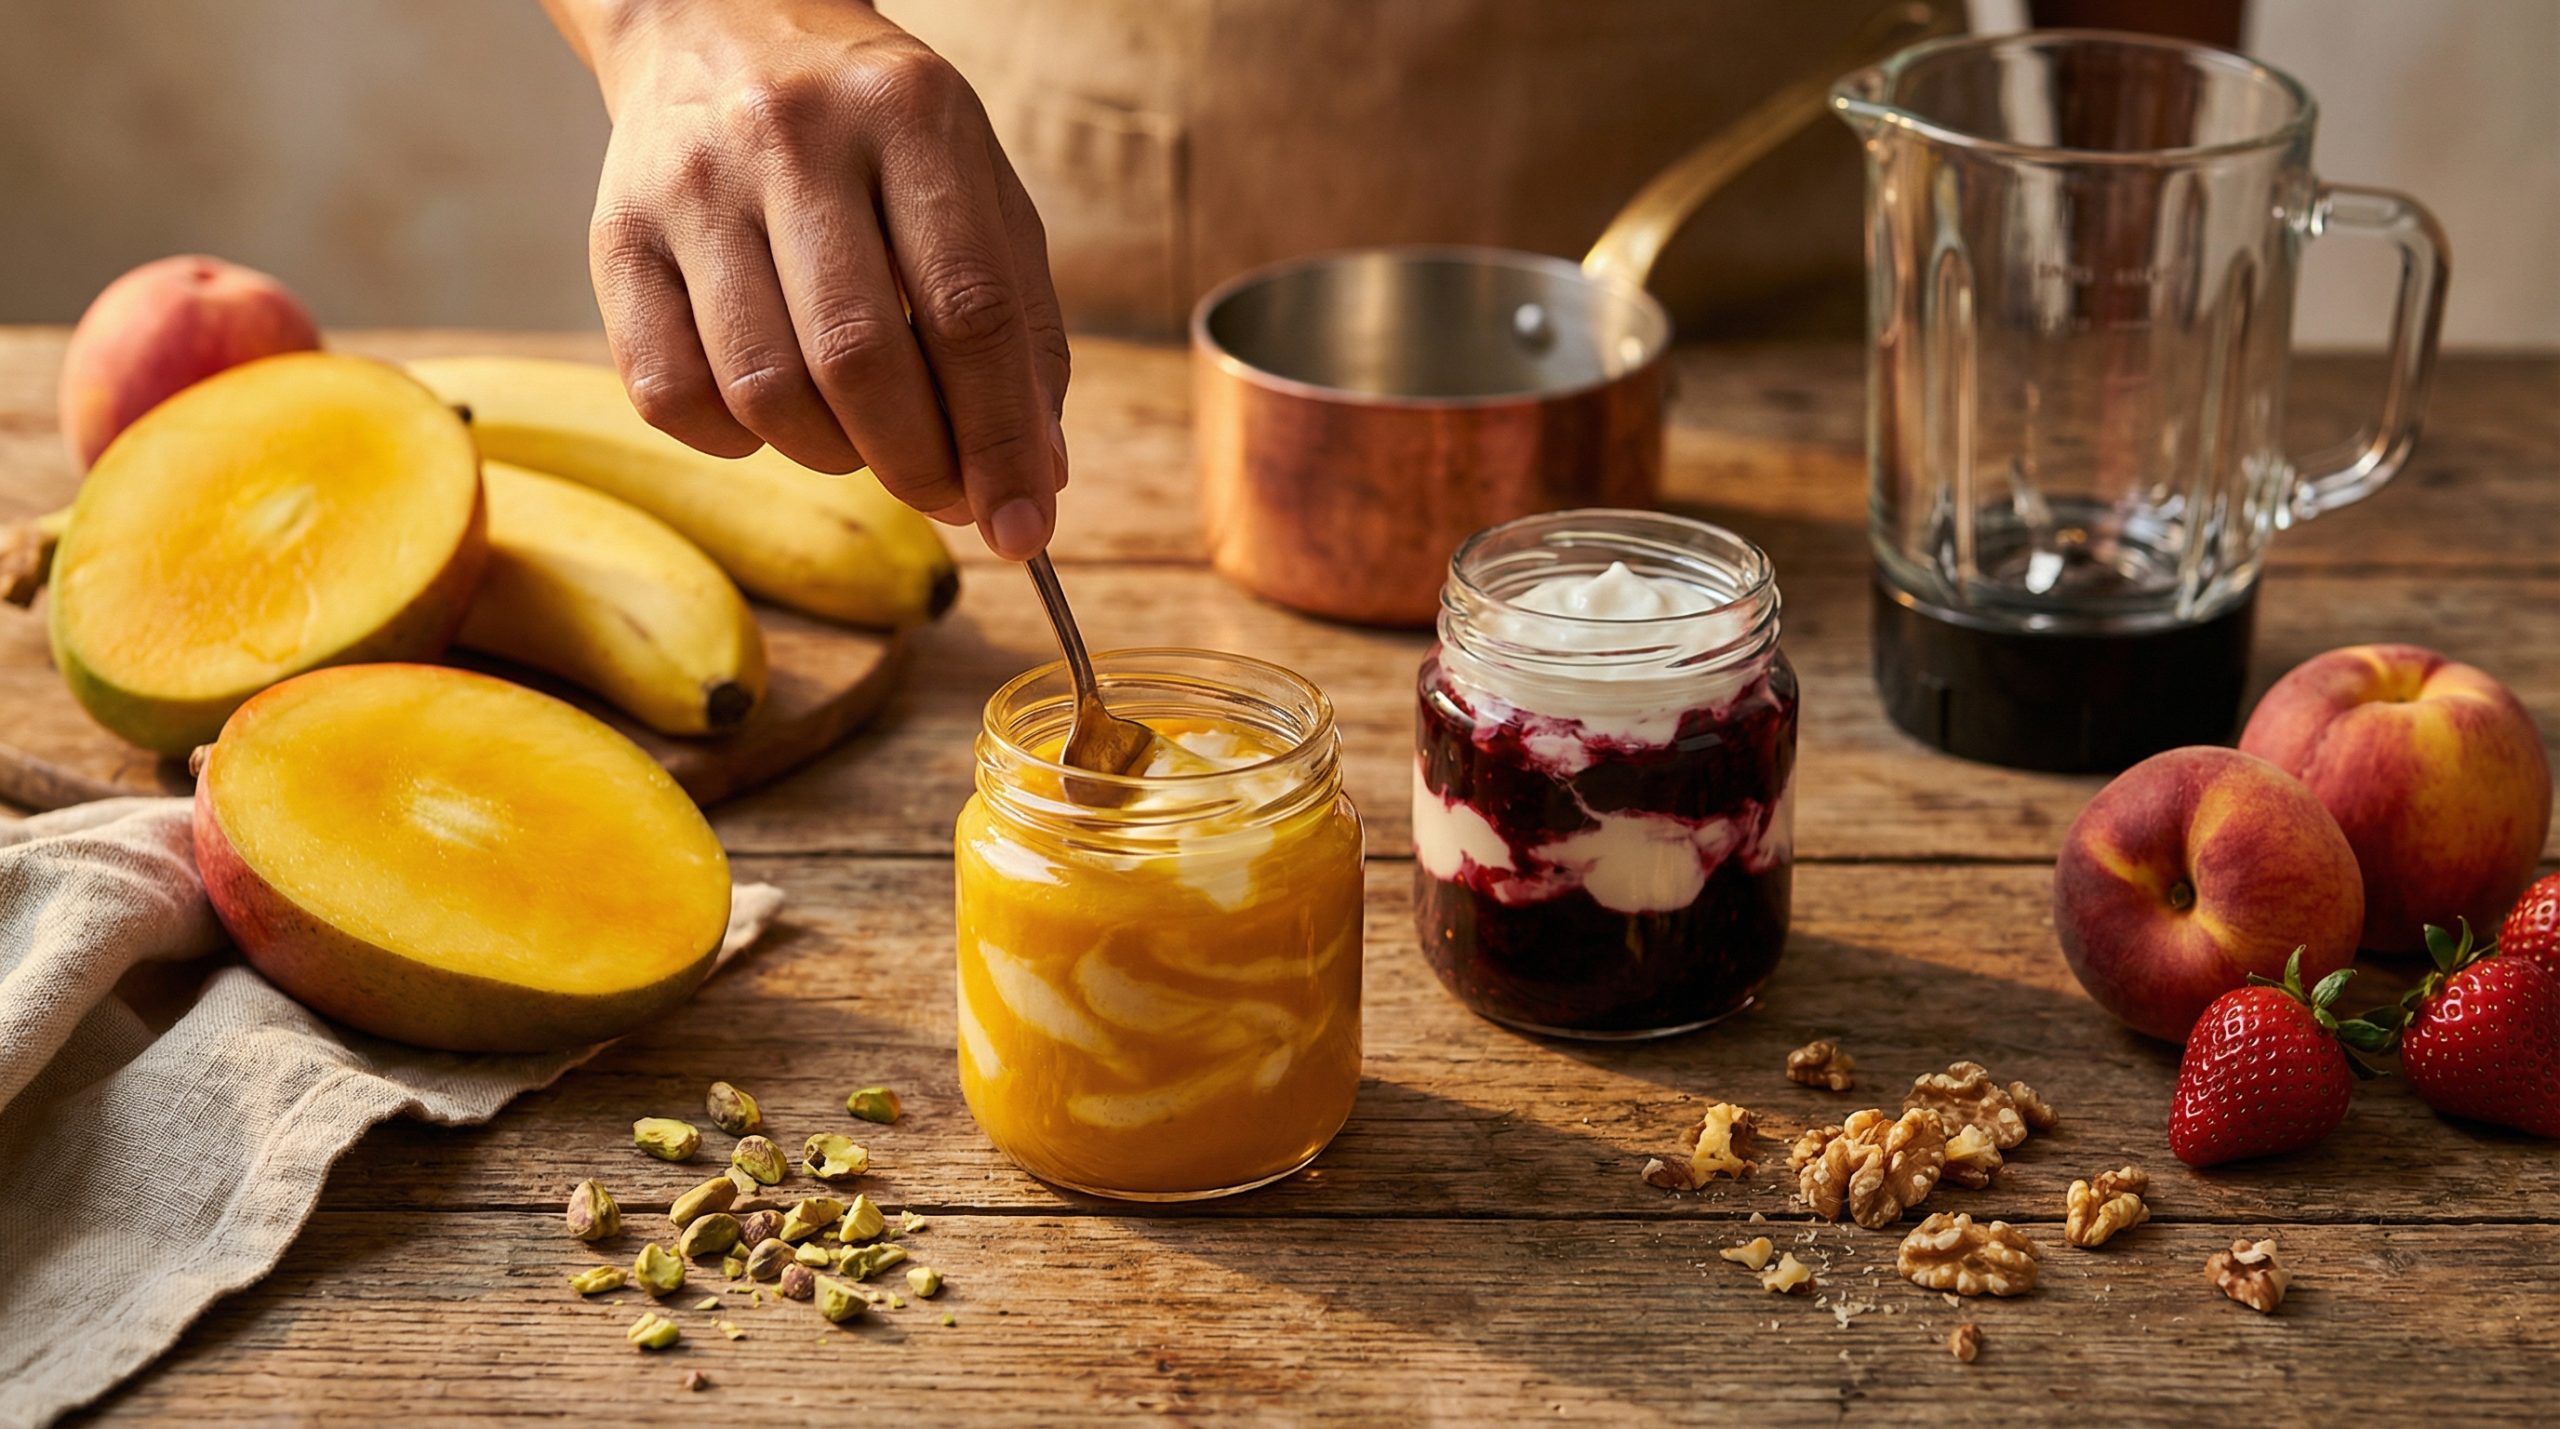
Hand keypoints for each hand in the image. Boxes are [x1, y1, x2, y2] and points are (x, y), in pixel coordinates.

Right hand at [550, 0, 1066, 558]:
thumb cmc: (876, 138)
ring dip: (830, 455)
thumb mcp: (975, 191)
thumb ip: (1021, 329)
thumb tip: (1040, 479)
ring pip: (764, 390)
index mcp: (908, 115)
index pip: (969, 308)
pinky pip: (669, 393)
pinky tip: (772, 412)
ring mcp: (691, 184)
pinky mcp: (613, 234)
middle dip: (918, 464)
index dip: (1002, 439)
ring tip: (861, 437)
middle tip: (945, 496)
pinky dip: (734, 441)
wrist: (718, 22)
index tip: (1024, 530)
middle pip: (860, 358)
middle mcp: (790, 136)